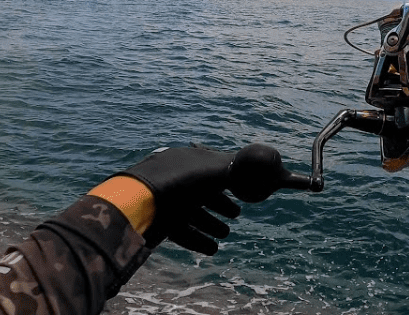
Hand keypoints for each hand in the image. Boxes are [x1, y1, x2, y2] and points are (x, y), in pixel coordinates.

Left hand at [119, 143, 305, 254]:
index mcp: (187, 160)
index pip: (212, 169)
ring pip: (192, 212)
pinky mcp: (157, 220)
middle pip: (202, 192)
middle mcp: (175, 177)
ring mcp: (165, 199)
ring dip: (210, 225)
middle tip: (234, 217)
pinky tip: (211, 249)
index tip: (242, 194)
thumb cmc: (180, 180)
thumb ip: (240, 171)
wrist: (139, 200)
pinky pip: (181, 230)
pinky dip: (197, 239)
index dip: (229, 181)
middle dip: (220, 205)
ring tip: (224, 235)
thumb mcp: (215, 171)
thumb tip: (269, 166)